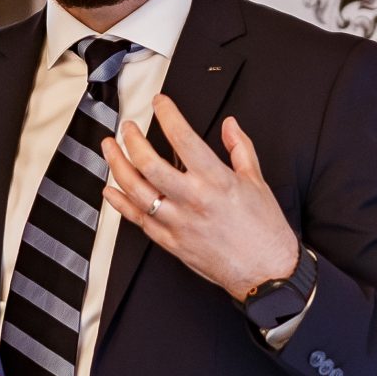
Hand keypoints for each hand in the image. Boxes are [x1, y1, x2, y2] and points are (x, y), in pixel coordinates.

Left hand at [102, 99, 300, 299]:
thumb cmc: (265, 230)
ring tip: (110, 149)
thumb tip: (229, 125)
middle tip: (128, 127)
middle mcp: (193, 200)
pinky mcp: (171, 243)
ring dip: (117, 166)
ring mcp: (178, 223)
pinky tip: (110, 189)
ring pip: (136, 191)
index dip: (167, 115)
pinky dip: (120, 203)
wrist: (266, 273)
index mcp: (216, 180)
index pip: (183, 138)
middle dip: (132, 140)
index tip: (160, 103)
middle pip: (149, 163)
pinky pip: (138, 220)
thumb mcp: (257, 181)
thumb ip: (240, 148)